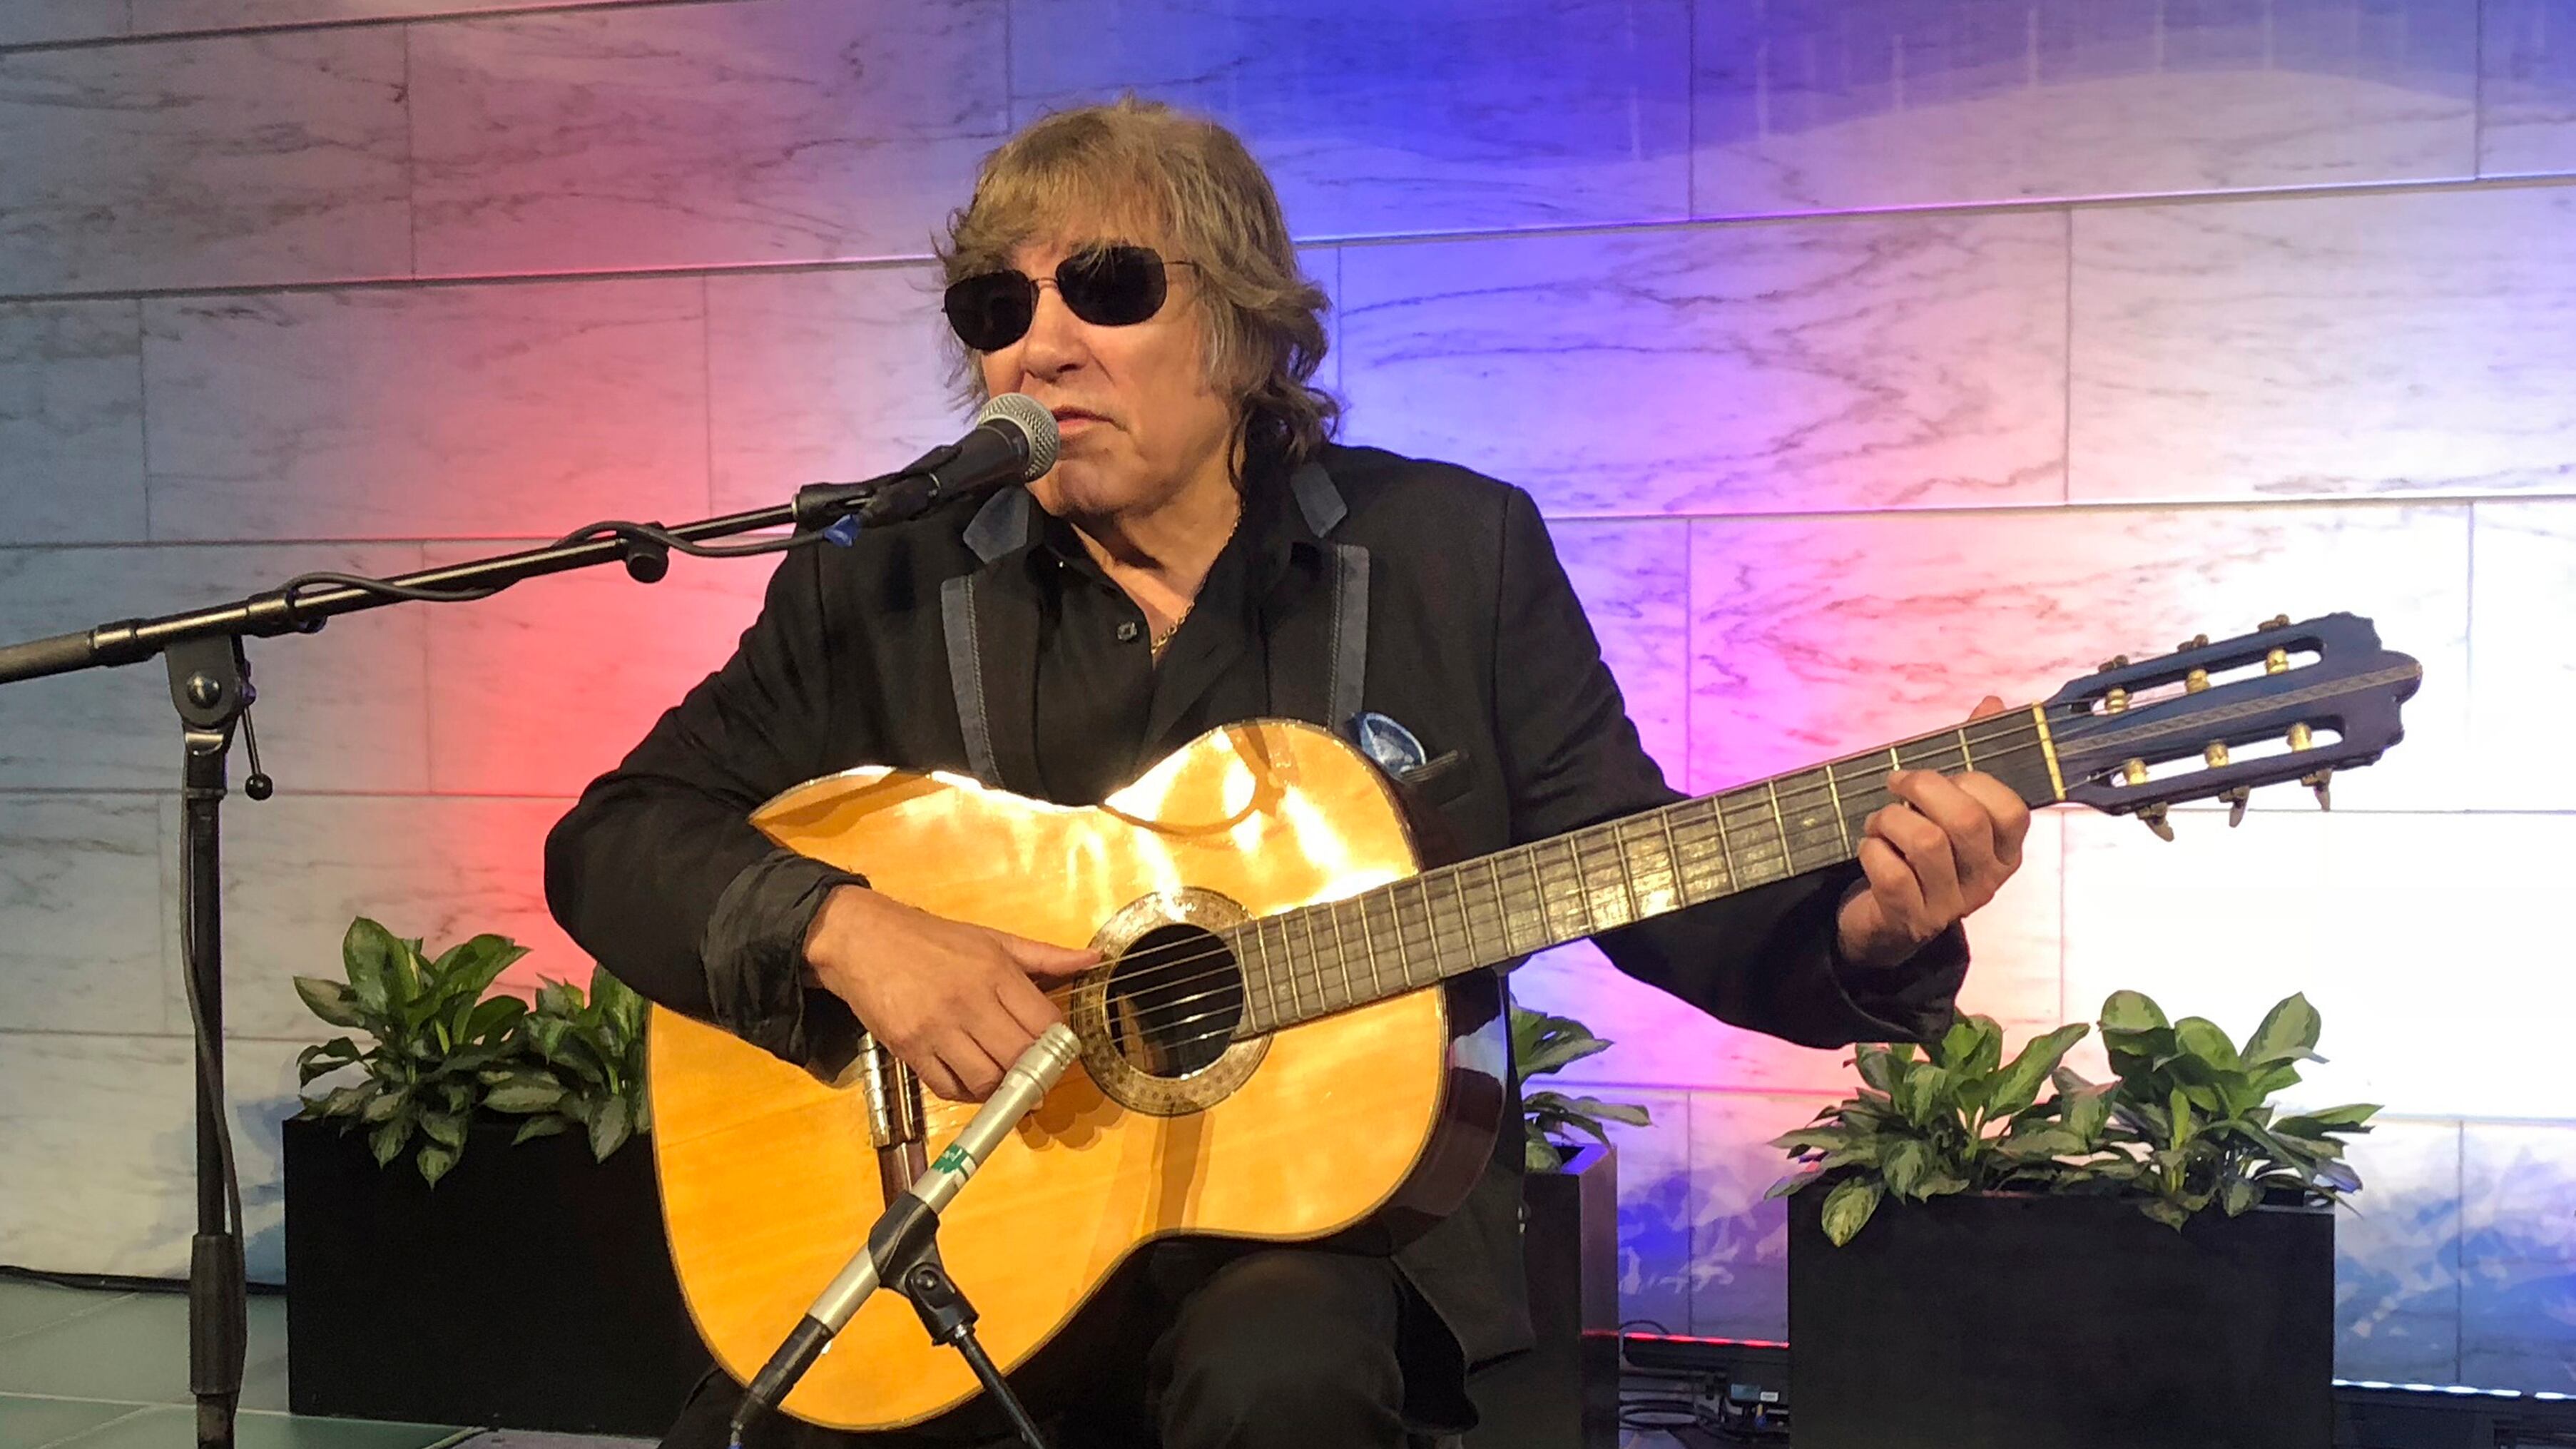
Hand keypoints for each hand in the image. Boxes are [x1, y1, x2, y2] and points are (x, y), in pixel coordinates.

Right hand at [803, 885, 1097, 1101]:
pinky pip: (947, 1087)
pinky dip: (966, 1093)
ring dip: (1000, 1088)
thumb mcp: (992, 938)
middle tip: (1034, 1077)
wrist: (861, 939)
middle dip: (1033, 1074)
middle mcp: (968, 1000)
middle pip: (1019, 1057)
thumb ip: (1045, 956)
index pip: (1044, 1022)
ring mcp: (935, 1027)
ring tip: (1002, 1080)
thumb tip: (1093, 961)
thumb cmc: (930, 939)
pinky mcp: (907, 1048)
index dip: (1057, 1044)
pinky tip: (970, 1080)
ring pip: (986, 1079)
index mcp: (994, 971)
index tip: (1055, 1050)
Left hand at [1834, 696, 2033, 970]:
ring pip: (1926, 843)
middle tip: (1896, 785)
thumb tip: (1991, 703)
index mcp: (2005, 851)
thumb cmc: (1920, 855)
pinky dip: (1872, 851)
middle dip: (1922, 788)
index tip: (1943, 775)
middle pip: (1965, 820)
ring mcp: (1950, 904)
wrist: (1886, 923)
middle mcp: (1986, 881)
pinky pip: (1892, 874)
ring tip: (1879, 822)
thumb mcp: (1948, 809)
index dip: (1972, 781)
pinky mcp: (1910, 919)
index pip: (2011, 809)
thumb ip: (1970, 758)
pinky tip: (1870, 850)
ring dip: (1889, 819)